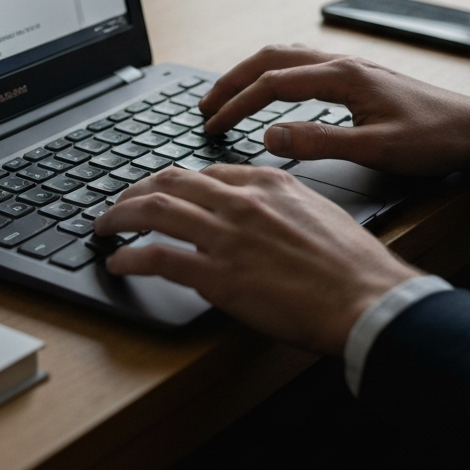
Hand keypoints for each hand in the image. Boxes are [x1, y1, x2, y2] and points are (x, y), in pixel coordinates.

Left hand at [94, 164, 418, 354]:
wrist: (365, 297)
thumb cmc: (351, 263)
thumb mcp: (318, 211)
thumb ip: (281, 204)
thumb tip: (260, 211)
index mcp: (267, 182)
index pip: (206, 172)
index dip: (176, 182)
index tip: (164, 192)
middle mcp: (240, 201)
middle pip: (170, 182)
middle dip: (136, 191)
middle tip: (120, 204)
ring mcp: (226, 237)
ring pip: (154, 211)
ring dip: (119, 217)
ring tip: (104, 226)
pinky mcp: (217, 276)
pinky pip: (157, 259)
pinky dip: (129, 258)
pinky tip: (118, 264)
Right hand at [199, 45, 469, 177]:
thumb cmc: (433, 140)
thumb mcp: (376, 149)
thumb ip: (319, 142)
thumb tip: (269, 136)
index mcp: (342, 77)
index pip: (271, 84)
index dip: (236, 104)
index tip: (212, 125)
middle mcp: (342, 63)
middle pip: (270, 59)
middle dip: (232, 80)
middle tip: (205, 105)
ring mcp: (350, 67)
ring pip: (286, 57)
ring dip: (252, 73)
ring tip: (228, 95)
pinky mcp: (358, 77)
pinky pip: (303, 64)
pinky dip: (275, 73)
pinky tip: (273, 91)